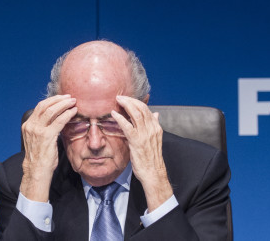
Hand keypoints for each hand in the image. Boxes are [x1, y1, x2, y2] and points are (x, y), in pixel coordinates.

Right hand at [20, 94, 76, 201]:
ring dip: (64, 104)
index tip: (61, 98)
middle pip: (45, 105)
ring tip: (73, 102)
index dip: (52, 100)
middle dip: (58, 99)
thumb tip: (56, 118)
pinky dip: (67, 114)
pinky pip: (59, 121)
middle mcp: (31, 126)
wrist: (36, 170)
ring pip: (52, 110)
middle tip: (69, 97)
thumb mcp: (38, 138)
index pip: (40, 107)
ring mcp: (37, 130)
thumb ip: (44, 127)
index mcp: (28, 125)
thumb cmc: (40, 156)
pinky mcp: (46, 136)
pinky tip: (73, 112)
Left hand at [111, 95, 173, 211]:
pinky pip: (128, 126)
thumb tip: (156, 114)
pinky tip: (113, 114)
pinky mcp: (137, 141)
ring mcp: (145, 135)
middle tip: (120, 97)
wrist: (153, 172)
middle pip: (142, 108)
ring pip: (136, 114)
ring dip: (126, 105)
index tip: (127, 99)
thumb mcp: (155, 139)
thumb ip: (154, 125)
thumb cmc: (151, 157)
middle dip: (130, 100)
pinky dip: (120, 119)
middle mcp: (152, 129)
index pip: (147, 109)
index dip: (137, 101)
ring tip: (118, 100)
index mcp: (156, 127)